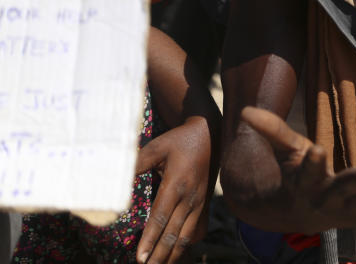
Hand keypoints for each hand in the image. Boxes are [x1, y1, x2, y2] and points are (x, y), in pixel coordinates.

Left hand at [135, 117, 214, 263]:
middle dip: (159, 254)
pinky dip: (188, 244)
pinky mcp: (205, 203)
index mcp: (176, 185)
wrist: (210, 134)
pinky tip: (178, 253)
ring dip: (173, 254)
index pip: (160, 218)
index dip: (149, 239)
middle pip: (173, 233)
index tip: (139, 257)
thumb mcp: (157, 146)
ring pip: (187, 235)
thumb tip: (115, 179)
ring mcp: (200, 202)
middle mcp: (190, 198)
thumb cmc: (179, 140)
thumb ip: (137, 163)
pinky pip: (198, 229)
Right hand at [240, 106, 355, 230]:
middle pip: (341, 190)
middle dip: (354, 182)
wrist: (301, 213)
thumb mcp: (286, 151)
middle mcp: (327, 200)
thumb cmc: (296, 174)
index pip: (307, 174)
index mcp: (304, 184)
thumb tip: (246, 110)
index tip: (317, 149)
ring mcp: (348, 209)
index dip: (312, 164)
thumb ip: (272, 131)